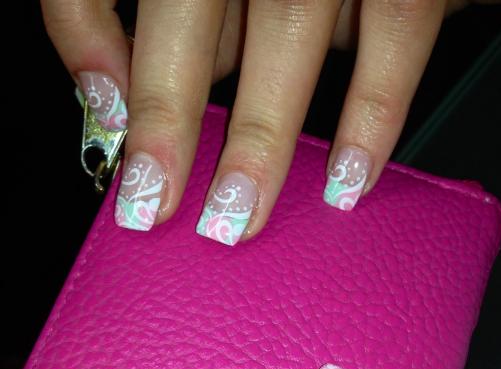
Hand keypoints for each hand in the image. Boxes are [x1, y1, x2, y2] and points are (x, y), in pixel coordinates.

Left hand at [40, 0, 500, 241]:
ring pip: (288, 30)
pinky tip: (349, 181)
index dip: (102, 60)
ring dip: (259, 135)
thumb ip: (142, 24)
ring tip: (241, 214)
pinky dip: (374, 113)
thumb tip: (109, 100)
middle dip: (169, 113)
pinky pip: (396, 34)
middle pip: (193, 9)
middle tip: (157, 204)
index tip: (123, 166)